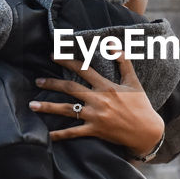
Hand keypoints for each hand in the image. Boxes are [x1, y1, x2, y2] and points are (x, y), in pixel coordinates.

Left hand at [31, 54, 163, 155]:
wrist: (147, 132)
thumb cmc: (141, 105)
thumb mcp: (133, 82)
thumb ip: (123, 62)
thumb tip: (114, 43)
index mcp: (107, 86)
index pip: (83, 69)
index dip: (67, 60)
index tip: (53, 55)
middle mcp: (99, 100)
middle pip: (70, 88)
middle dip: (52, 83)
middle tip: (38, 80)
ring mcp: (95, 116)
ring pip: (67, 110)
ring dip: (48, 107)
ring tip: (32, 105)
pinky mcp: (95, 131)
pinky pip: (73, 133)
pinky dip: (59, 134)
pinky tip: (47, 134)